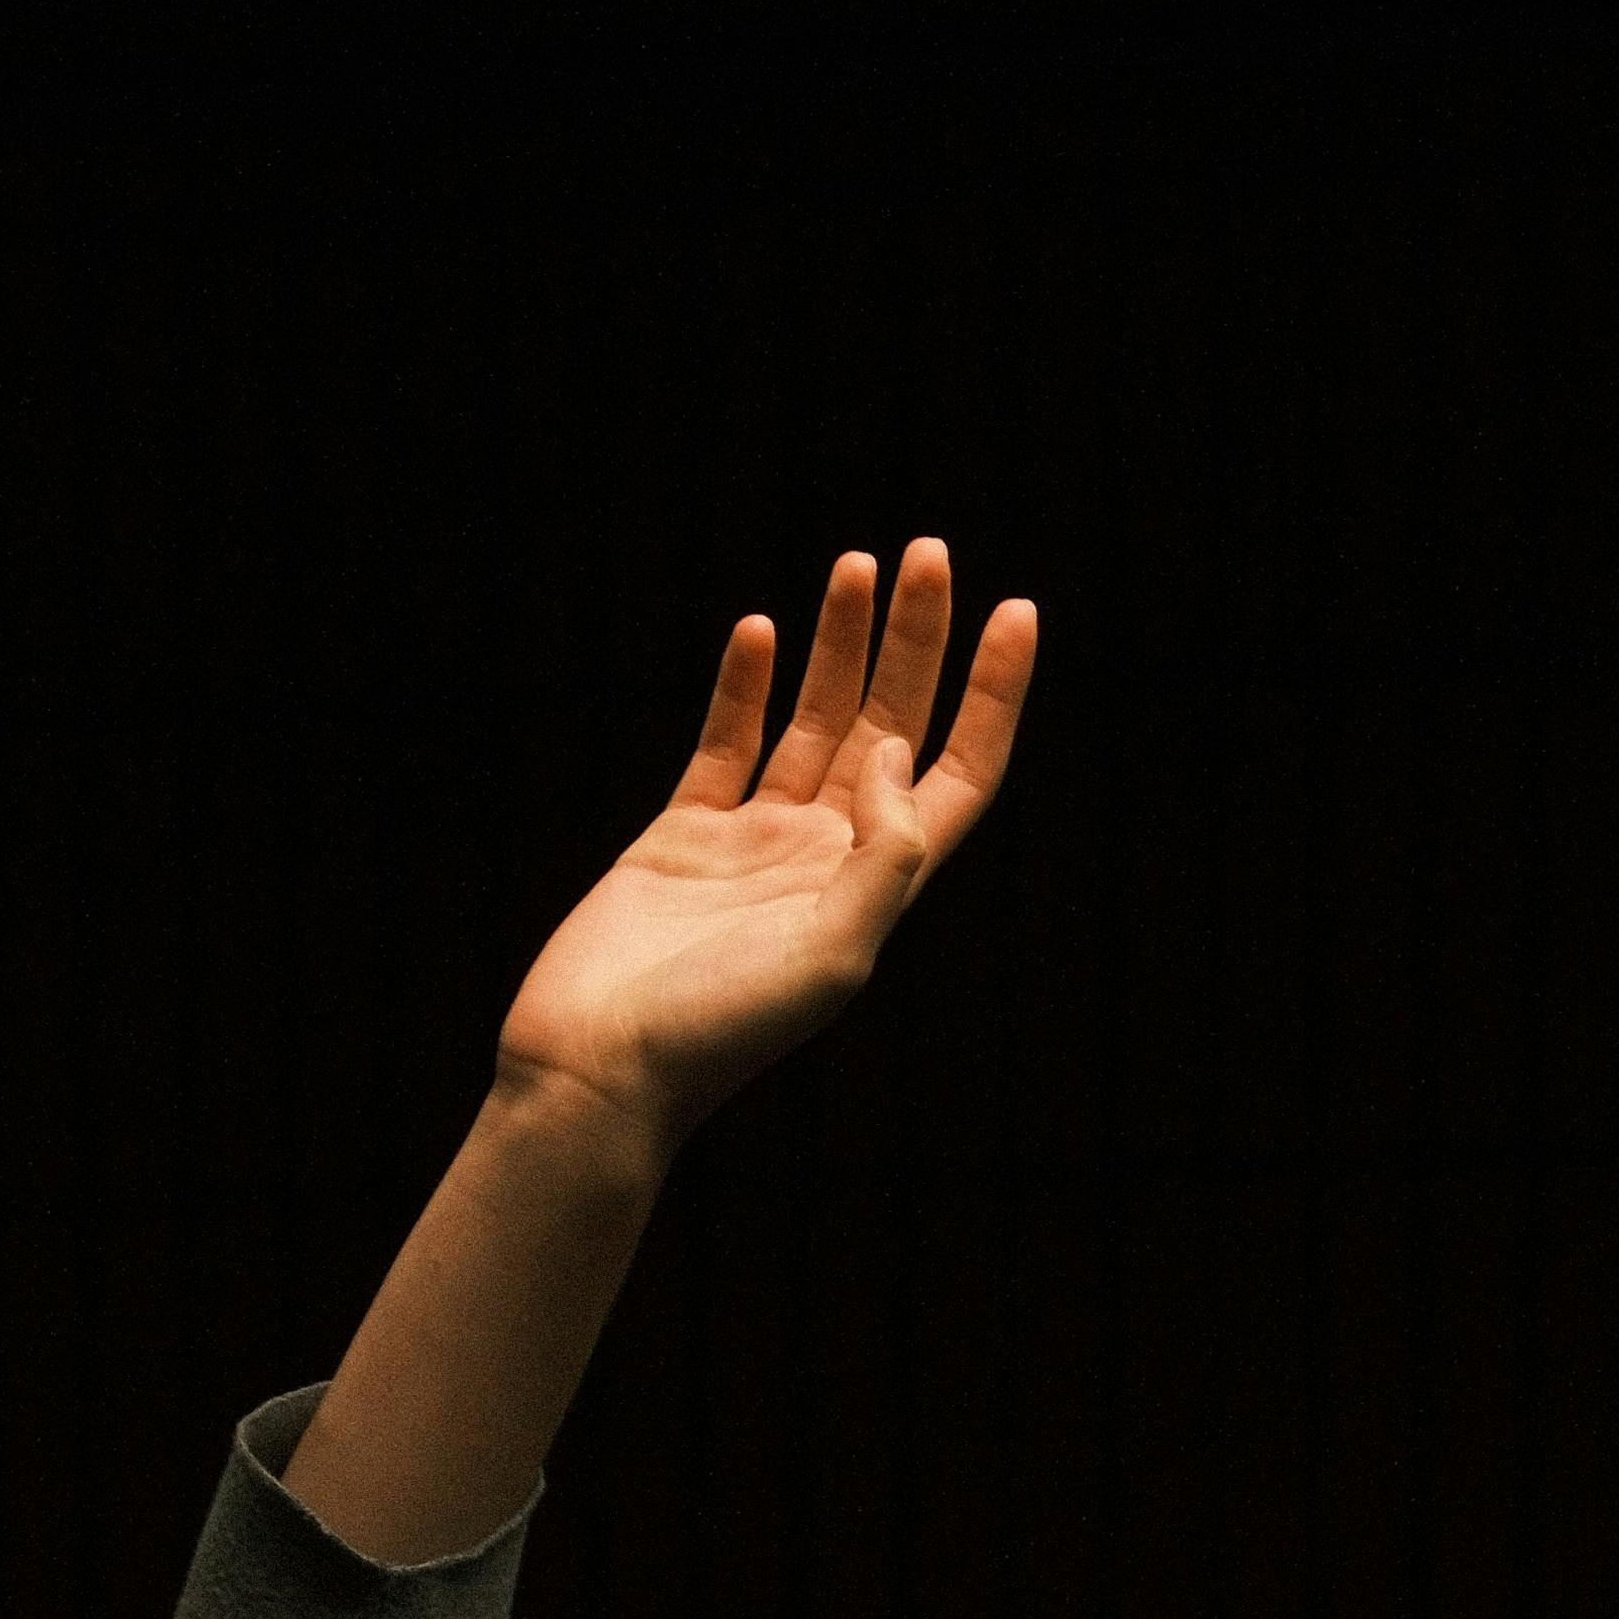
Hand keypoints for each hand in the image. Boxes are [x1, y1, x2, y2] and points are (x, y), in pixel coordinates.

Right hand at [491, 535, 1032, 1151]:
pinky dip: (745, 685)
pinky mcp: (682, 836)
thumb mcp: (834, 956)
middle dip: (917, 640)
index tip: (1016, 610)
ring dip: (840, 643)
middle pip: (893, 724)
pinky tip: (761, 630)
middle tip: (931, 551)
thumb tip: (897, 750)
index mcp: (878, 886)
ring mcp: (755, 844)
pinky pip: (725, 743)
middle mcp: (828, 857)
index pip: (957, 773)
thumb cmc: (720, 1033)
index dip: (995, 695)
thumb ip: (885, 855)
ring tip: (859, 563)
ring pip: (814, 719)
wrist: (601, 1067)